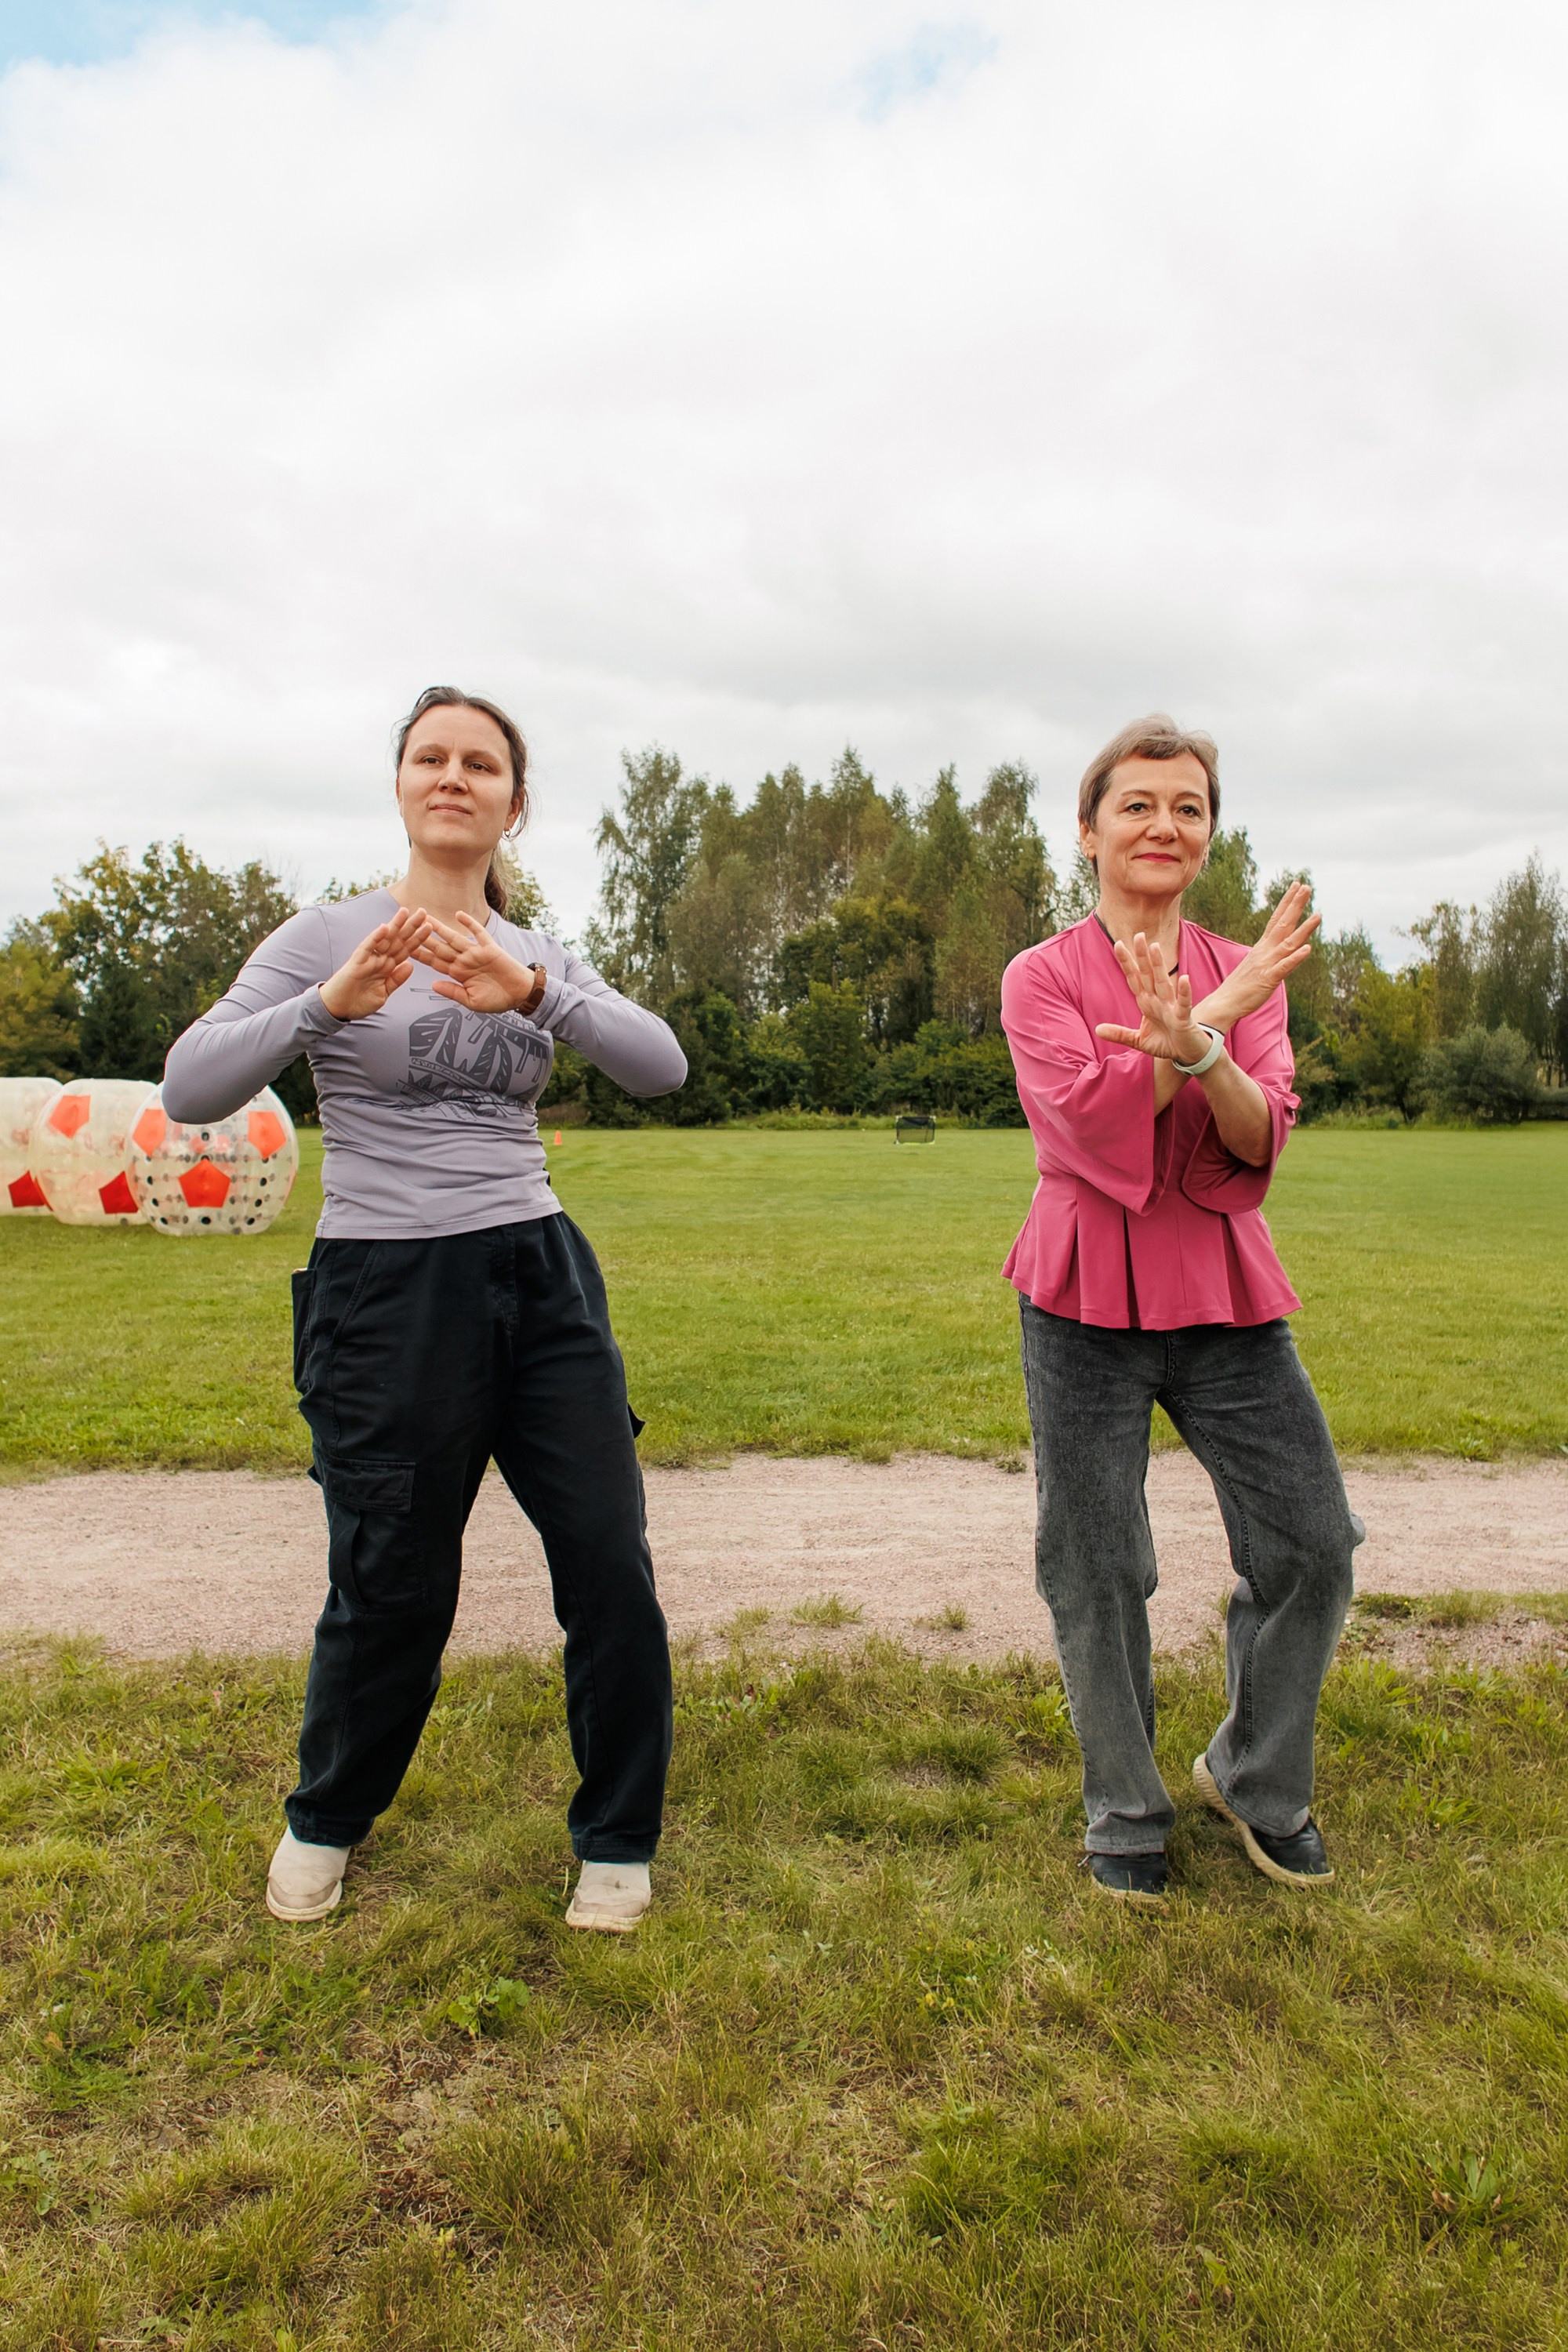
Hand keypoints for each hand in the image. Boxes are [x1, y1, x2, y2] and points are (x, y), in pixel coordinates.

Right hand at [318, 906, 433, 1020]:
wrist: (339, 1009)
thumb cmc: (359, 1001)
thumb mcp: (384, 993)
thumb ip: (396, 979)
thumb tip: (410, 965)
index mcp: (387, 966)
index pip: (405, 950)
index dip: (418, 939)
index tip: (430, 928)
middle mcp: (379, 959)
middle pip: (398, 940)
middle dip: (411, 927)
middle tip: (424, 912)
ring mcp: (368, 959)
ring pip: (384, 939)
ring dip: (395, 925)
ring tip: (406, 911)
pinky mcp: (357, 962)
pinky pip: (367, 948)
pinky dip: (375, 938)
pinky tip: (384, 927)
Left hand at [413, 911, 542, 1013]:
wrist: (520, 995)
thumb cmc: (497, 1000)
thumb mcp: (472, 1001)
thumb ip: (453, 992)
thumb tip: (433, 984)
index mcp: (458, 974)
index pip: (435, 963)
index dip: (420, 956)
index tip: (404, 949)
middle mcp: (464, 961)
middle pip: (440, 948)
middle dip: (424, 938)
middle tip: (409, 926)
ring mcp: (476, 953)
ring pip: (454, 938)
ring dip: (441, 928)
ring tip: (426, 917)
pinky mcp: (490, 948)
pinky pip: (479, 933)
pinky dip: (470, 924)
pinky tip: (459, 915)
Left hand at [1095, 932, 1209, 1062]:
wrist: (1188, 1055)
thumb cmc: (1166, 1043)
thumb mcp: (1139, 1040)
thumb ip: (1119, 1034)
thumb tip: (1097, 1030)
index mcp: (1147, 1003)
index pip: (1134, 979)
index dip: (1126, 963)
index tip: (1117, 944)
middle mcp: (1159, 1001)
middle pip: (1148, 975)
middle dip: (1142, 956)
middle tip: (1137, 934)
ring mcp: (1171, 1008)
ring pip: (1164, 983)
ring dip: (1159, 966)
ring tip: (1155, 947)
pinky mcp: (1184, 1019)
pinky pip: (1184, 1004)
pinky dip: (1184, 992)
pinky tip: (1184, 978)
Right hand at [1197, 881, 1320, 1032]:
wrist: (1224, 1002)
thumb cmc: (1240, 986)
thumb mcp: (1256, 965)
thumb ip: (1269, 955)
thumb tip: (1278, 950)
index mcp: (1263, 947)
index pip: (1277, 919)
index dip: (1287, 902)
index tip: (1296, 886)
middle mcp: (1266, 951)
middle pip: (1283, 924)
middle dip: (1296, 905)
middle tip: (1307, 886)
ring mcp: (1268, 964)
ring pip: (1288, 943)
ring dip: (1304, 929)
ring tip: (1318, 915)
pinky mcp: (1269, 979)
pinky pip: (1284, 967)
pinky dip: (1296, 958)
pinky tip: (1308, 949)